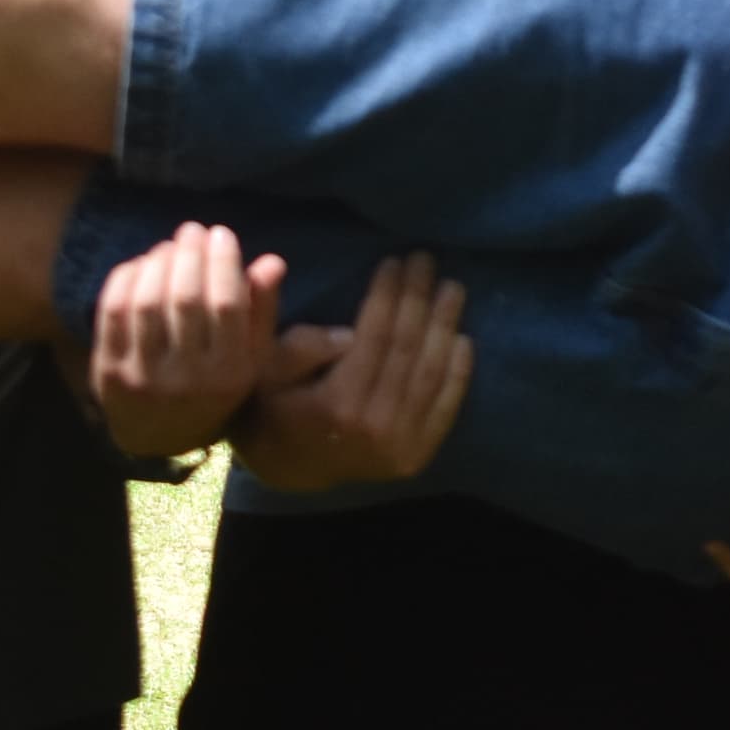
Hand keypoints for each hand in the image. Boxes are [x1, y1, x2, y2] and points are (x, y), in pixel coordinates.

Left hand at [90, 221, 297, 456]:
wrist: (158, 434)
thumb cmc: (213, 383)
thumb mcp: (249, 356)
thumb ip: (262, 309)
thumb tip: (272, 261)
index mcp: (228, 373)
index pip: (227, 305)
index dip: (223, 262)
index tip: (221, 233)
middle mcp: (186, 379)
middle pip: (185, 300)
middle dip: (189, 254)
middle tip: (192, 230)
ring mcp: (143, 378)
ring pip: (147, 302)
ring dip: (158, 262)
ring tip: (170, 246)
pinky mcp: (107, 373)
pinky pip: (112, 313)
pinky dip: (126, 279)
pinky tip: (141, 264)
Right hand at [231, 252, 473, 490]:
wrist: (291, 469)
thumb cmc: (275, 407)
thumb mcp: (266, 371)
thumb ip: (301, 346)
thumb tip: (349, 332)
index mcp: (336, 403)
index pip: (374, 336)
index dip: (388, 295)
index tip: (395, 261)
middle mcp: (373, 426)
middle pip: (406, 349)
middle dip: (419, 299)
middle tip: (426, 261)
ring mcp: (399, 445)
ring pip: (430, 374)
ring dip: (445, 326)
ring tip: (452, 289)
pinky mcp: (416, 455)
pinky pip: (445, 407)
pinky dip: (458, 372)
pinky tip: (462, 338)